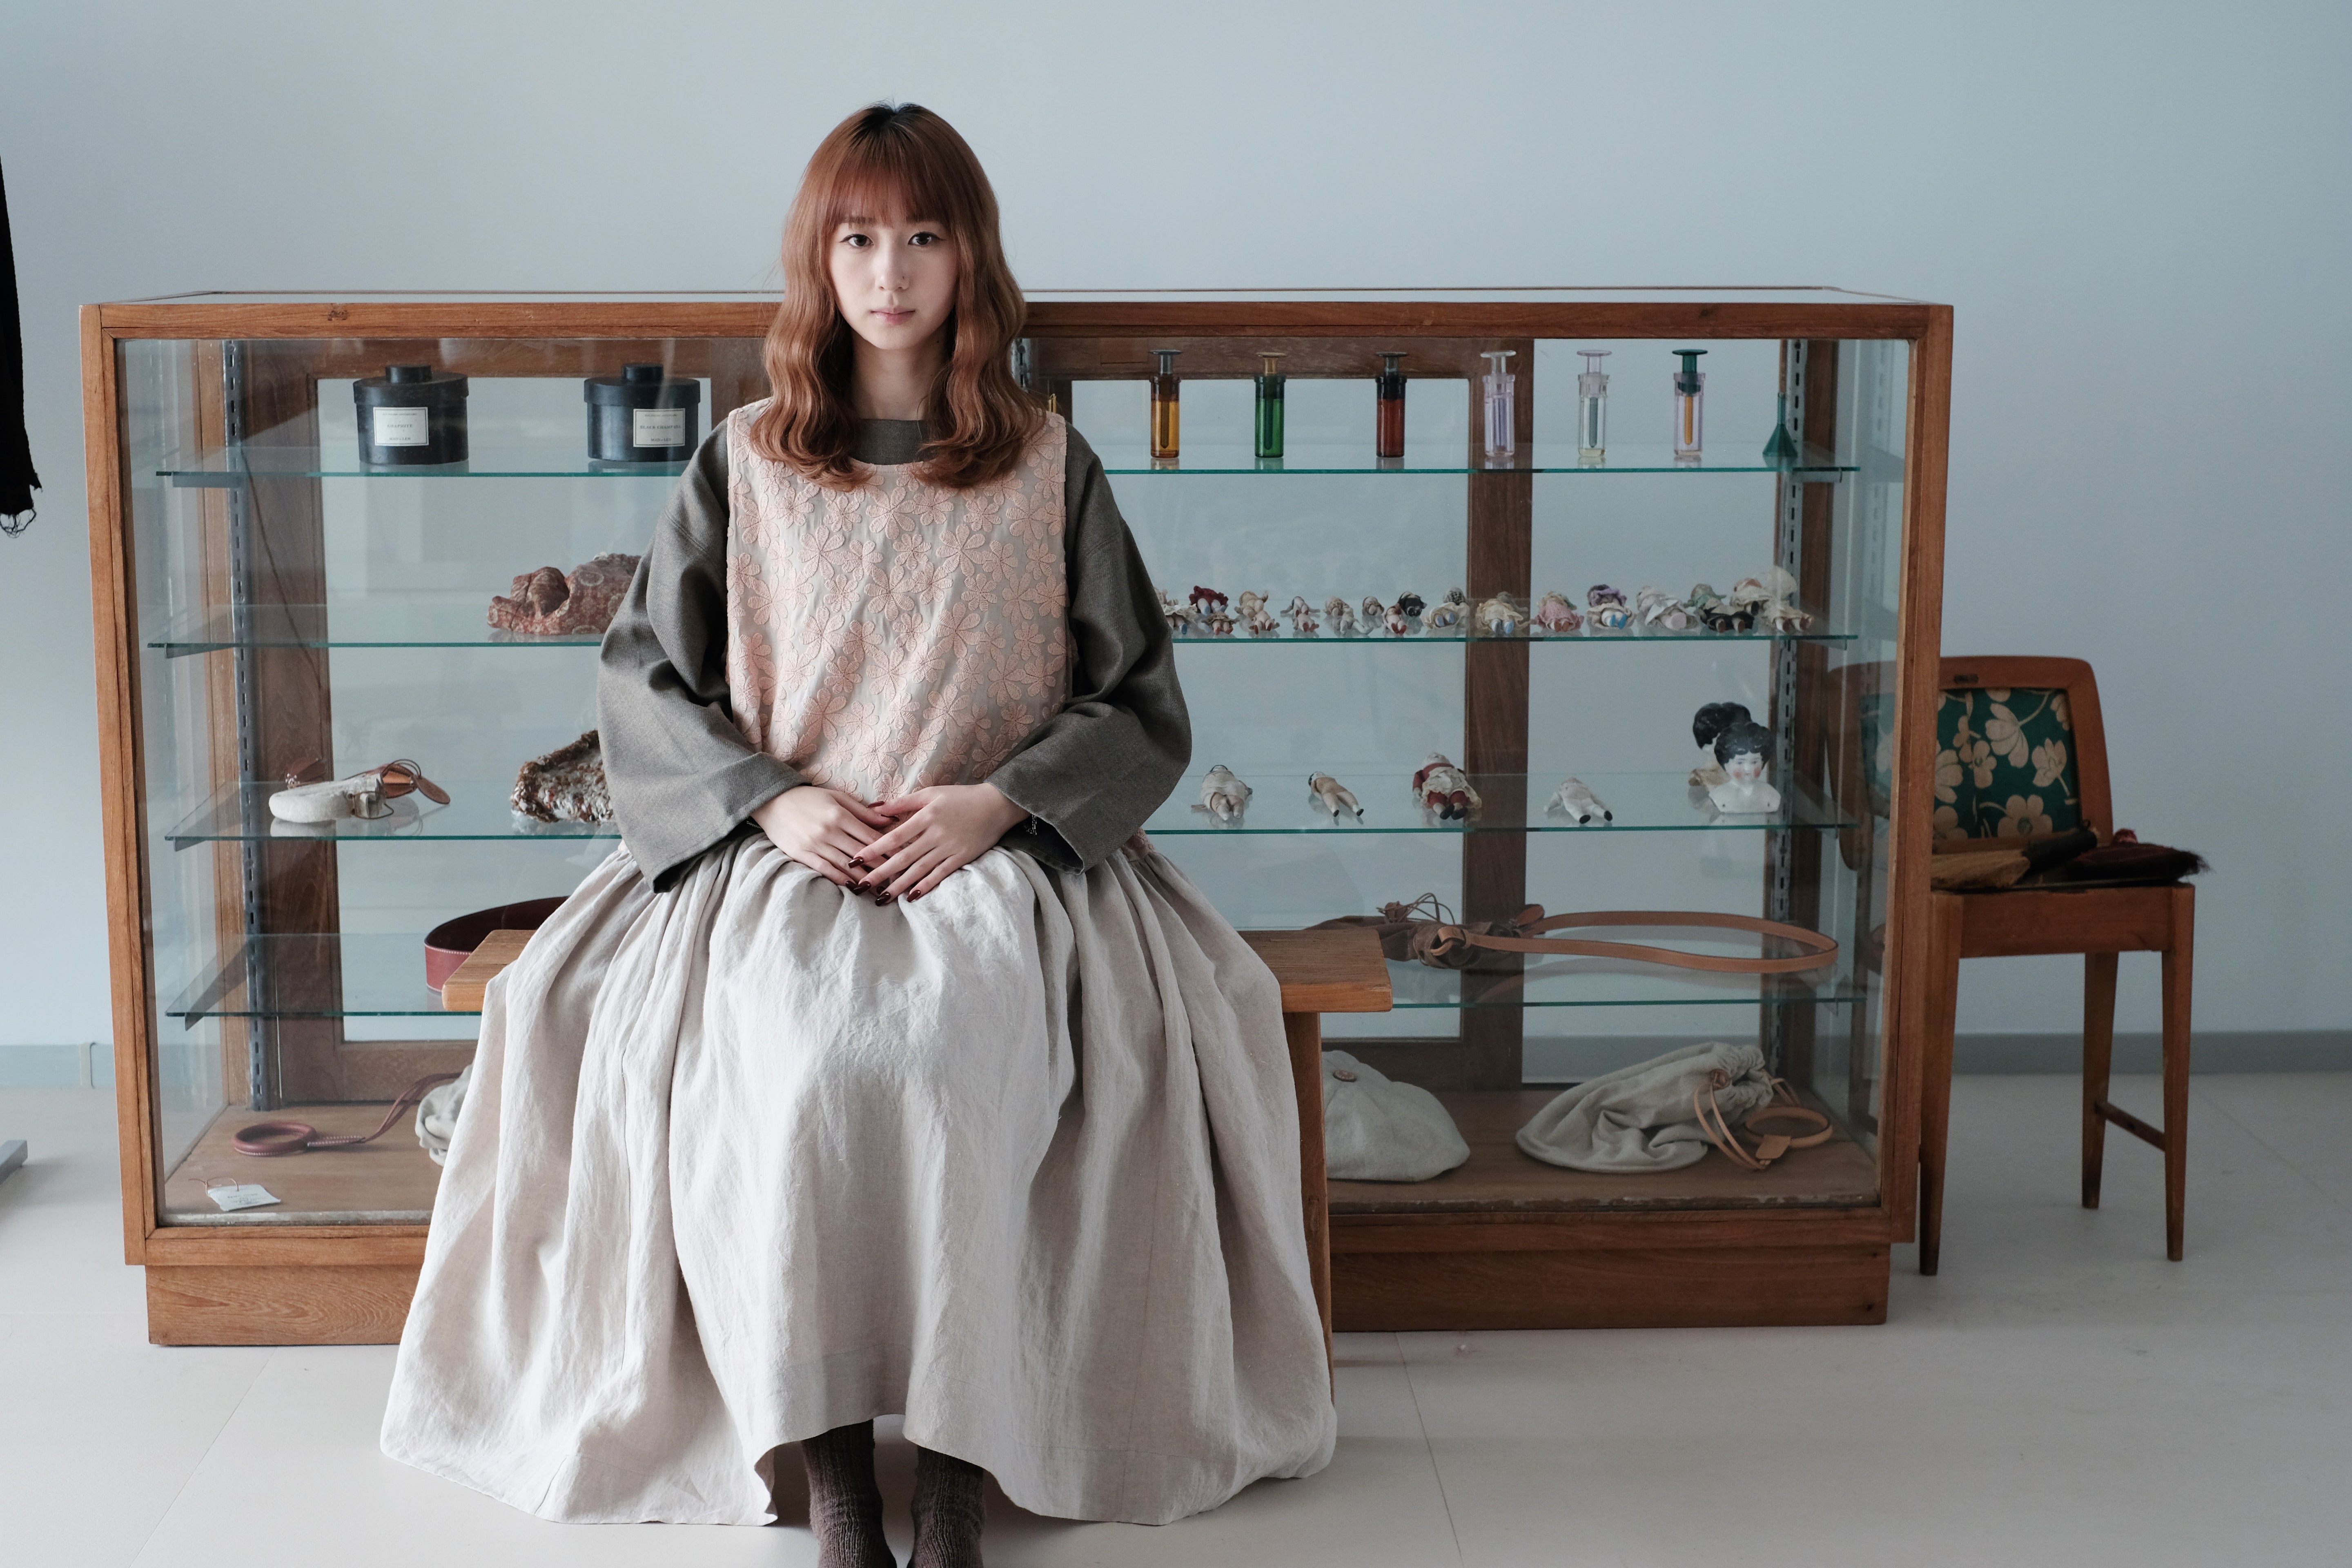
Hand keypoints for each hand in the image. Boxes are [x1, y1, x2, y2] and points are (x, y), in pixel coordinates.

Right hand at [751, 785, 891, 886]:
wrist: (772, 802)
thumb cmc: (809, 798)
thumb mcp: (837, 797)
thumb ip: (862, 811)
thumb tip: (888, 821)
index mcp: (839, 815)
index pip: (870, 836)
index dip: (889, 849)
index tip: (903, 859)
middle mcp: (828, 830)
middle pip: (861, 853)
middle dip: (881, 867)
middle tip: (897, 878)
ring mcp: (814, 844)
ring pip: (845, 865)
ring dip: (863, 878)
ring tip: (879, 888)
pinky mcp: (801, 854)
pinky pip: (824, 869)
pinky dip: (839, 878)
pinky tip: (852, 887)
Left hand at [853, 783, 1026, 899]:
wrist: (996, 805)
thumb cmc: (960, 797)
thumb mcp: (930, 793)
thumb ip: (903, 803)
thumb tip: (875, 809)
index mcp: (925, 816)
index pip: (893, 837)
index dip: (873, 849)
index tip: (855, 860)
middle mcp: (935, 834)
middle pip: (903, 857)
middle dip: (880, 873)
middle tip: (861, 886)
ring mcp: (949, 847)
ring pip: (919, 870)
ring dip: (899, 885)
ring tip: (882, 898)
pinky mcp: (961, 858)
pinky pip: (940, 874)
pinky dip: (926, 885)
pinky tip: (912, 896)